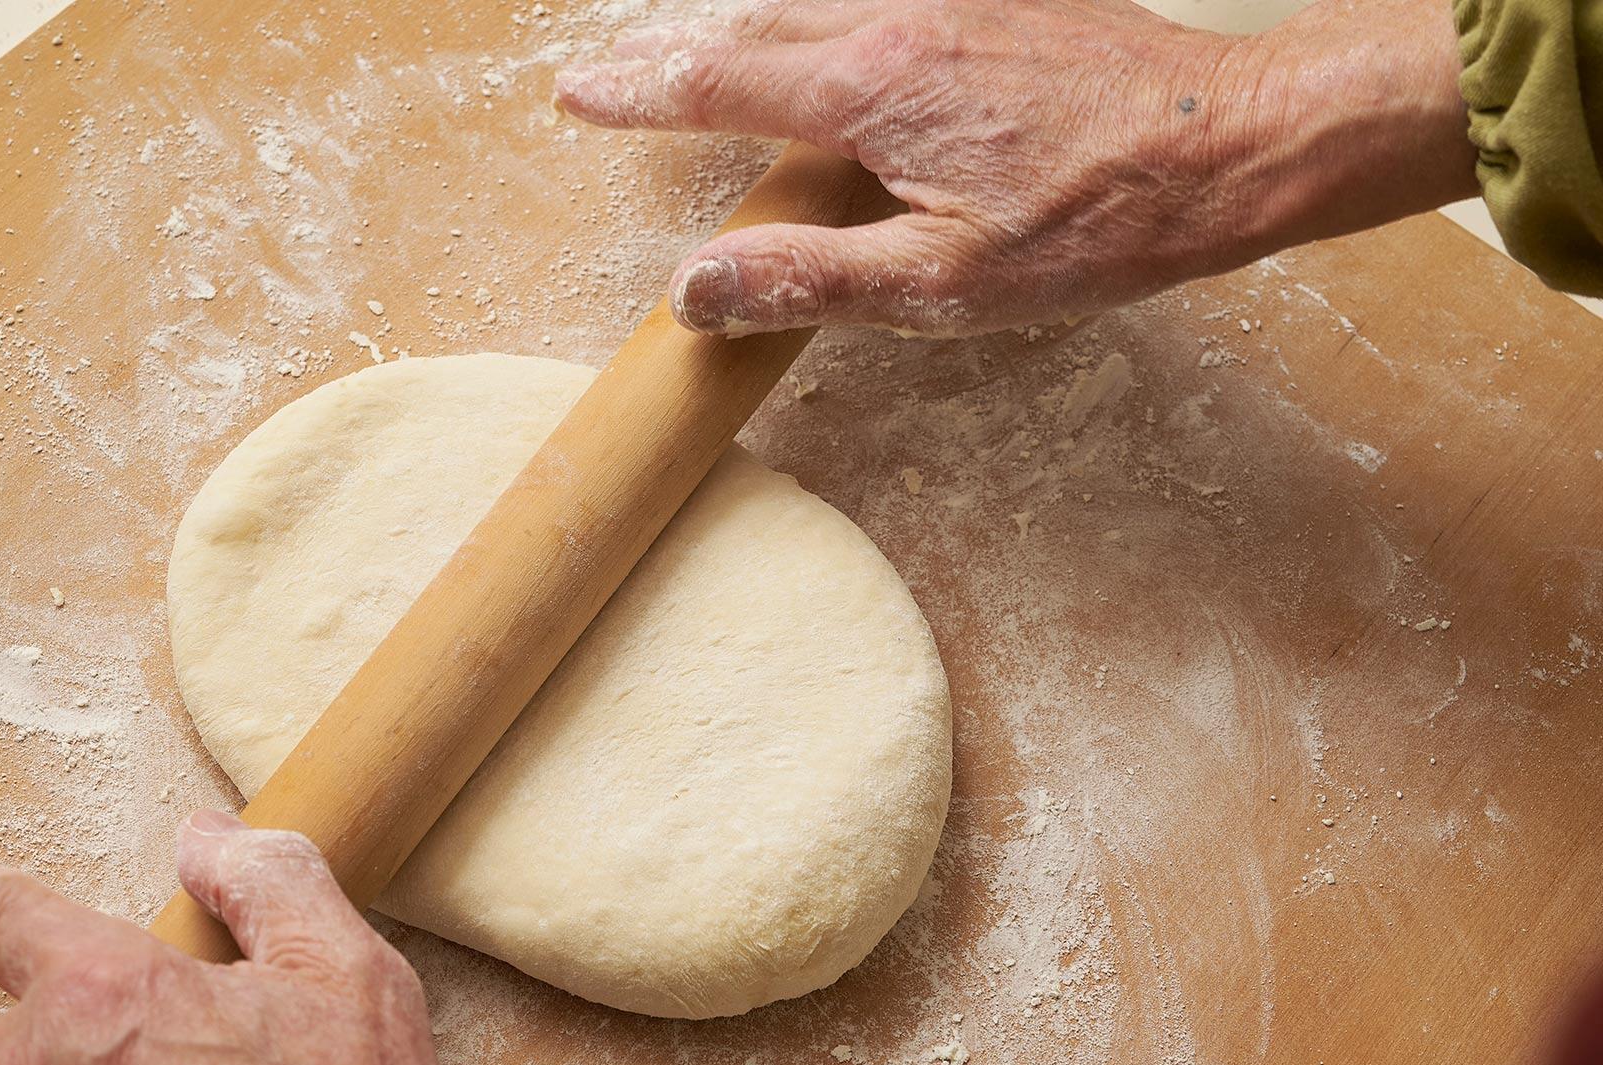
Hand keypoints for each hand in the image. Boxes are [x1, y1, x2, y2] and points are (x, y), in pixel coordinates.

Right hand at [555, 0, 1477, 336]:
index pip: (718, 81)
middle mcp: (897, 22)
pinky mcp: (997, 3)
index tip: (578, 93)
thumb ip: (811, 280)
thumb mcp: (945, 283)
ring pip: (810, 2)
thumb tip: (695, 288)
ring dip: (737, 29)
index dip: (638, 91)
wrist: (1232, 142)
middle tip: (611, 70)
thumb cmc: (1098, 222)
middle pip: (750, 24)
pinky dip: (813, 19)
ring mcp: (949, 1)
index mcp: (871, 90)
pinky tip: (821, 40)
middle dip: (668, 50)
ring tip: (693, 55)